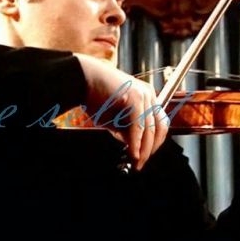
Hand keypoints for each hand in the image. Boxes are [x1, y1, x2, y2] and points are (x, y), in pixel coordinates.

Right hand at [74, 53, 168, 170]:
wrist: (81, 78)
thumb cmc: (94, 96)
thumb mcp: (113, 118)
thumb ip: (126, 131)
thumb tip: (134, 147)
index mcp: (146, 96)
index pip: (159, 124)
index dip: (153, 143)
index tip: (145, 155)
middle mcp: (148, 94)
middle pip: (159, 127)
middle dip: (150, 149)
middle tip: (140, 162)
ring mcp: (143, 94)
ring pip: (149, 129)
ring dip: (143, 149)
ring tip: (136, 161)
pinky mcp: (134, 98)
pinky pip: (138, 127)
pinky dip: (136, 143)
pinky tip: (132, 153)